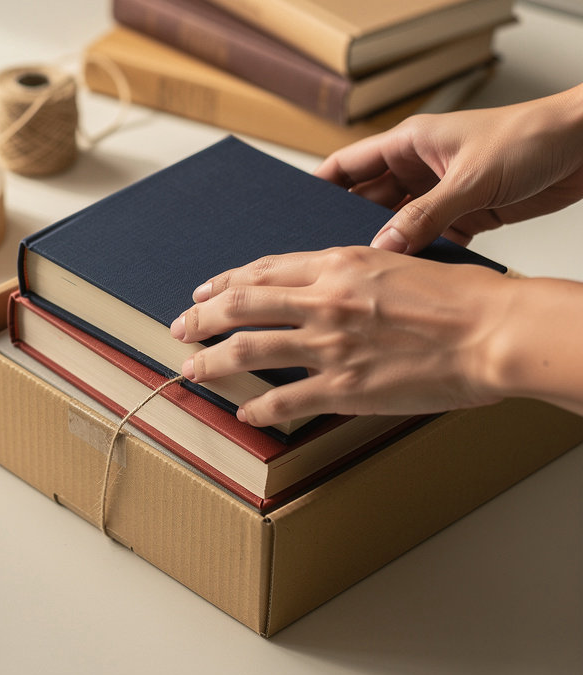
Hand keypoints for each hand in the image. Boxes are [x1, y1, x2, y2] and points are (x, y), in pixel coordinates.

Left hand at [170, 247, 513, 427]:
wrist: (493, 331)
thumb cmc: (460, 298)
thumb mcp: (396, 263)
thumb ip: (350, 273)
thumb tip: (322, 285)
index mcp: (338, 266)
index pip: (263, 270)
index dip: (225, 282)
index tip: (205, 291)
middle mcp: (324, 301)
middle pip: (241, 306)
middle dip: (201, 318)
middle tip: (180, 326)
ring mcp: (330, 345)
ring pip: (248, 350)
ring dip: (211, 360)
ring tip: (191, 367)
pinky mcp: (344, 388)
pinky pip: (285, 401)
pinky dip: (258, 408)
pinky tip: (245, 412)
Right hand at [316, 84, 582, 253]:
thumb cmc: (533, 137)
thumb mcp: (471, 178)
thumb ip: (426, 215)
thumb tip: (384, 247)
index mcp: (409, 143)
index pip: (347, 165)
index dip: (319, 187)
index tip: (295, 213)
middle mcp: (420, 167)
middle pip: (367, 200)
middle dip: (348, 225)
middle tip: (326, 254)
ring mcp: (443, 192)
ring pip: (399, 224)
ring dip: (390, 246)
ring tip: (367, 272)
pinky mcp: (469, 214)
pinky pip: (434, 240)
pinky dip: (424, 256)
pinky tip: (413, 275)